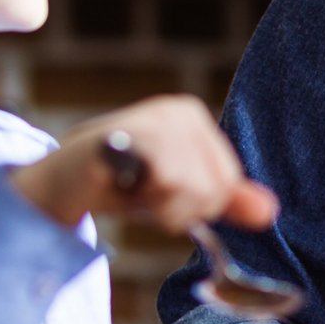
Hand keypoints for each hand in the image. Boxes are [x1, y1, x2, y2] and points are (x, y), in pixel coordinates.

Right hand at [11, 94, 279, 232]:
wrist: (55, 184)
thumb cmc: (115, 184)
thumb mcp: (177, 192)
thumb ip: (223, 200)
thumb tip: (269, 212)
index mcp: (191, 117)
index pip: (227, 181)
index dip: (197, 203)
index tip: (159, 193)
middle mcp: (178, 111)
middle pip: (216, 188)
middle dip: (181, 208)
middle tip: (142, 192)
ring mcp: (156, 120)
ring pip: (197, 189)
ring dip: (164, 207)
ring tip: (132, 189)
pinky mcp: (135, 135)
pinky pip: (171, 181)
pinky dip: (150, 201)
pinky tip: (123, 187)